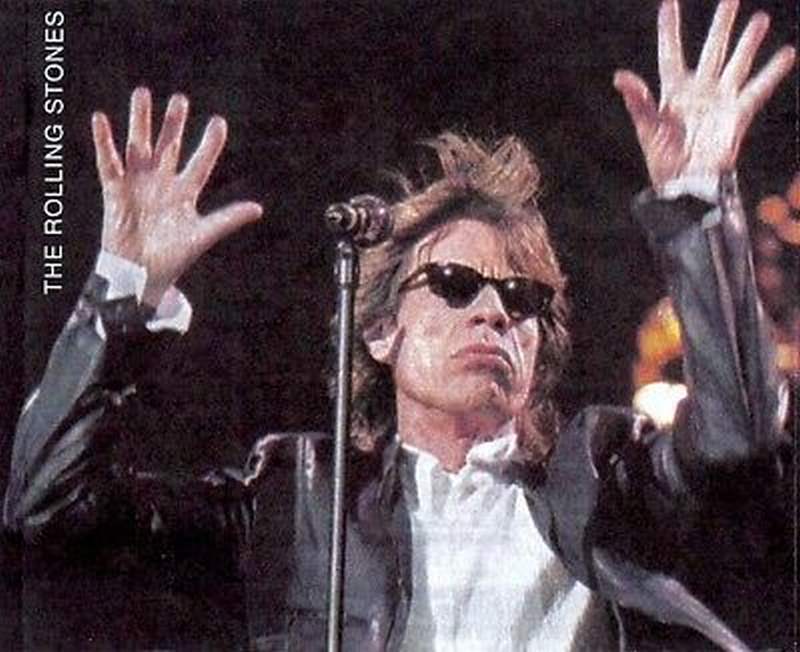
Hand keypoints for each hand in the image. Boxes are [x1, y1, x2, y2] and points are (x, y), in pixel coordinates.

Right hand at [92, 87, 262, 306]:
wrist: (140, 275)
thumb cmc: (172, 258)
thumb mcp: (202, 234)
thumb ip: (227, 218)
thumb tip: (258, 209)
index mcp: (185, 192)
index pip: (201, 162)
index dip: (210, 143)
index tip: (219, 122)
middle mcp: (162, 182)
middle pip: (169, 145)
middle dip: (174, 123)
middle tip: (180, 99)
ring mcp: (138, 183)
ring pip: (139, 145)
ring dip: (141, 121)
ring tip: (143, 93)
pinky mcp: (115, 190)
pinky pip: (109, 161)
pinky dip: (104, 141)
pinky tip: (101, 119)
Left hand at [613, 0, 794, 190]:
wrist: (685, 183)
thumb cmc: (663, 158)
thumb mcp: (647, 127)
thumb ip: (637, 100)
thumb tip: (620, 76)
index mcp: (672, 91)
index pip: (671, 52)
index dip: (669, 28)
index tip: (669, 2)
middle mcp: (699, 89)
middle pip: (712, 49)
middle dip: (722, 23)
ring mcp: (720, 99)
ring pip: (736, 62)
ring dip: (748, 41)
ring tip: (759, 18)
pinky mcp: (738, 113)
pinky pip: (758, 88)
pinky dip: (772, 72)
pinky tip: (786, 53)